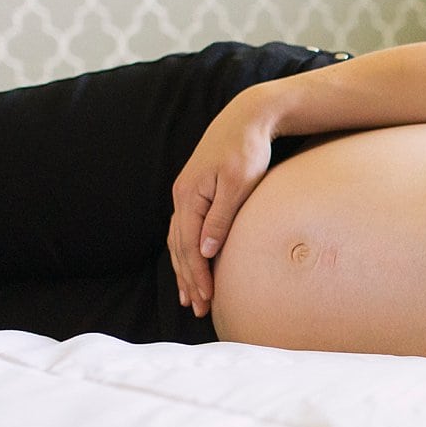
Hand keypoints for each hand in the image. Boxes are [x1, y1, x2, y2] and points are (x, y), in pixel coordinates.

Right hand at [168, 92, 276, 317]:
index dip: (196, 274)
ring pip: (178, 241)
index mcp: (189, 196)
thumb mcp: (239, 183)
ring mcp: (186, 194)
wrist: (247, 118)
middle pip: (179, 247)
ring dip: (184, 270)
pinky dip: (187, 252)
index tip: (206, 298)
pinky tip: (193, 264)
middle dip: (188, 280)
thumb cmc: (247, 149)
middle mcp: (182, 197)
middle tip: (198, 308)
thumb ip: (221, 218)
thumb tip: (205, 251)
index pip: (188, 245)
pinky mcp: (195, 193)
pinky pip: (185, 230)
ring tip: (190, 297)